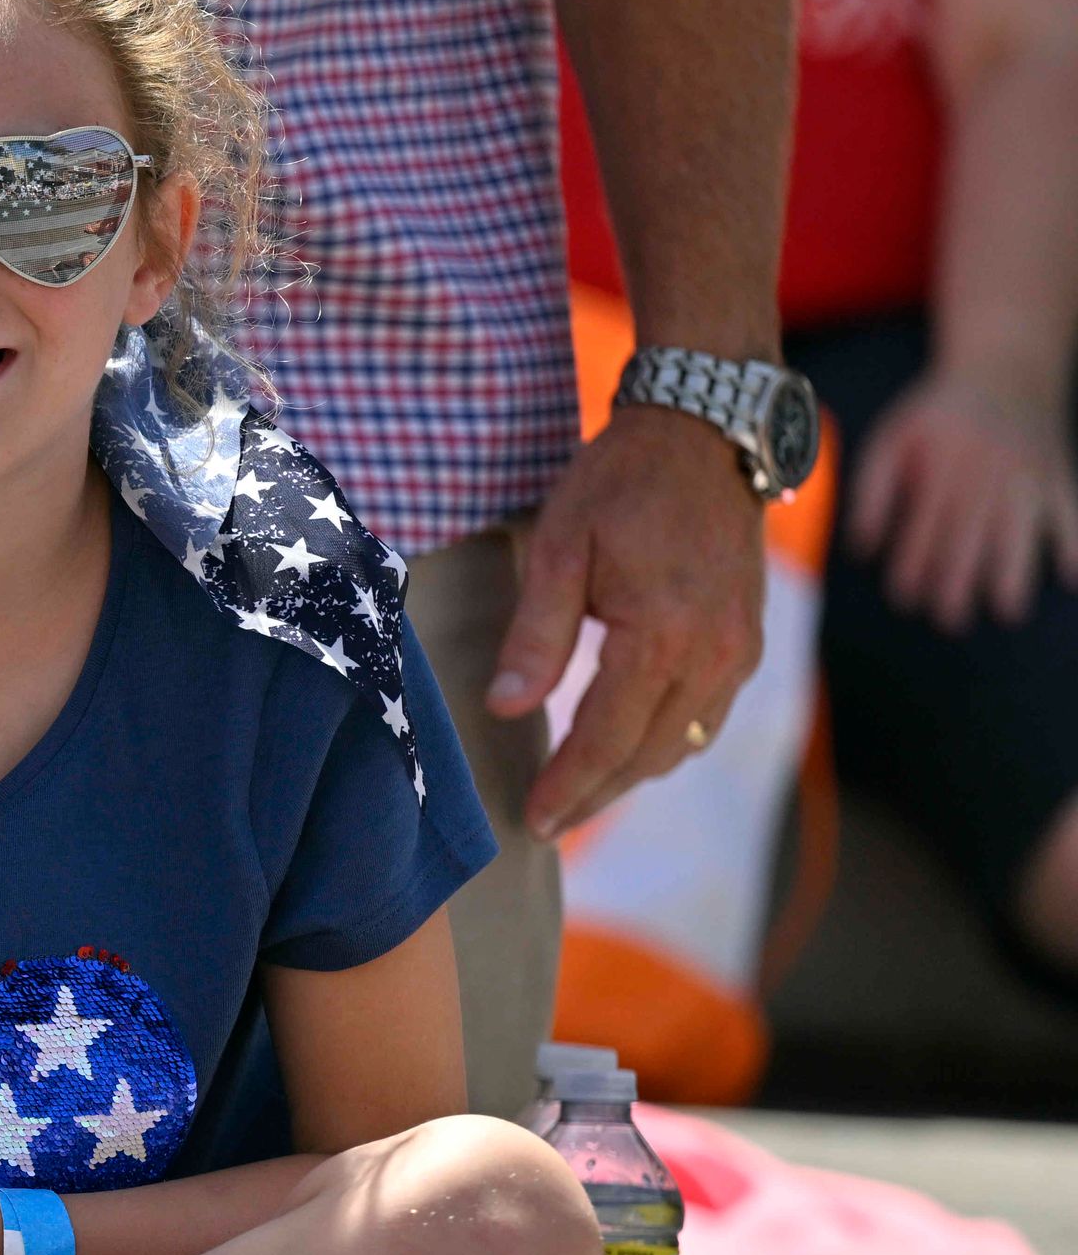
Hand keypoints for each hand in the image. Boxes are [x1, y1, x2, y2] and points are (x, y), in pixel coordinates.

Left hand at [490, 405, 765, 836]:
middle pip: (648, 754)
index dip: (570, 786)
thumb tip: (506, 708)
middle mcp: (714, 654)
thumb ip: (536, 635)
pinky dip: (666, 740)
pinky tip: (630, 747)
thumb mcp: (561, 546)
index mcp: (663, 636)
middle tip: (550, 822)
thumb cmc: (622, 481)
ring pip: (682, 741)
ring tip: (582, 794)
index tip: (534, 820)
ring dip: (632, 773)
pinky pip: (707, 714)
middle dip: (597, 793)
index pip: (607, 738)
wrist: (704, 432)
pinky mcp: (748, 640)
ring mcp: (740, 649)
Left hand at [844, 365, 1077, 633]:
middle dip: (959, 577)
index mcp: (942, 461)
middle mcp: (986, 468)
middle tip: (948, 621)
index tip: (903, 597)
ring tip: (1006, 611)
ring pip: (1022, 525)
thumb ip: (874, 490)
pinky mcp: (1059, 473)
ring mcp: (1028, 471)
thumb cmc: (939, 413)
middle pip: (972, 529)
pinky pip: (1071, 509)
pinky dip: (1073, 542)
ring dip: (1015, 569)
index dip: (914, 559)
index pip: (925, 519)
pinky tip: (1070, 577)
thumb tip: (861, 549)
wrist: (1006, 364)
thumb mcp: (893, 437)